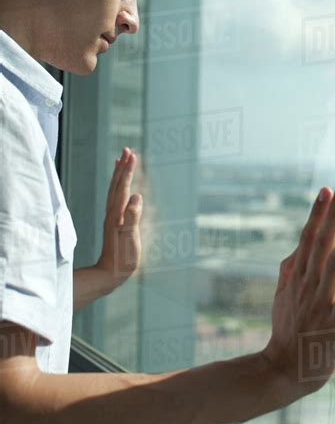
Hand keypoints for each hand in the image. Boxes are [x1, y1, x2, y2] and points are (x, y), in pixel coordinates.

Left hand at [96, 147, 142, 289]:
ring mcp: (112, 216)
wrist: (109, 274)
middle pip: (116, 184)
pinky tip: (122, 186)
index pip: (123, 187)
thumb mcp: (130, 238)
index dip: (128, 170)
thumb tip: (136, 197)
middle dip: (122, 166)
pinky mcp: (114, 221)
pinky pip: (115, 198)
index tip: (132, 154)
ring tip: (121, 159)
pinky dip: (118, 186)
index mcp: (117, 213)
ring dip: (119, 173)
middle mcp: (113, 212)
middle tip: (127, 149)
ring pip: (114, 189)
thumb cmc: (122, 258)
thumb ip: (132, 217)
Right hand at [261, 184, 334, 398]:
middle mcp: (308, 284)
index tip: (327, 190)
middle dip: (333, 215)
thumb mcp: (282, 294)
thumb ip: (290, 267)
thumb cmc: (286, 329)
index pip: (308, 237)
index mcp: (297, 275)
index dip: (318, 213)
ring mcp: (321, 302)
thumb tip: (299, 244)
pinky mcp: (334, 322)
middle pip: (322, 243)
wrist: (283, 368)